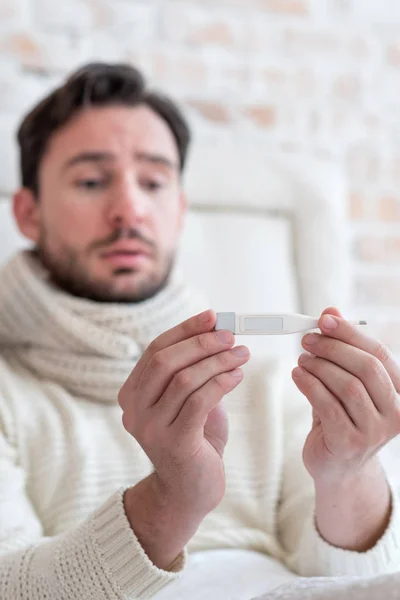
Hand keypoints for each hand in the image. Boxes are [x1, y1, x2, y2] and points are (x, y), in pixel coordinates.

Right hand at [119, 309, 249, 516]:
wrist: (190, 492)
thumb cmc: (194, 440)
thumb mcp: (190, 400)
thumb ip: (195, 371)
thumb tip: (217, 333)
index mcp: (132, 393)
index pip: (155, 350)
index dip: (185, 330)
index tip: (213, 317)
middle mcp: (134, 409)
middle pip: (165, 361)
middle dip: (201, 343)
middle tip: (231, 336)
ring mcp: (150, 428)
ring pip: (183, 379)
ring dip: (217, 361)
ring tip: (242, 354)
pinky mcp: (173, 443)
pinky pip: (199, 401)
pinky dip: (221, 382)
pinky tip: (238, 376)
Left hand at [292, 307, 399, 483]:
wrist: (337, 466)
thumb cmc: (342, 418)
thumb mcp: (345, 380)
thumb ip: (341, 348)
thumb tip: (331, 311)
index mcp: (399, 393)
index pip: (380, 354)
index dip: (351, 333)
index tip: (325, 319)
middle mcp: (395, 413)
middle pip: (366, 368)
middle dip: (333, 348)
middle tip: (307, 340)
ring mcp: (374, 431)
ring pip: (347, 386)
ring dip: (319, 366)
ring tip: (302, 359)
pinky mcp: (349, 443)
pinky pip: (327, 405)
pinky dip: (309, 385)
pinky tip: (297, 376)